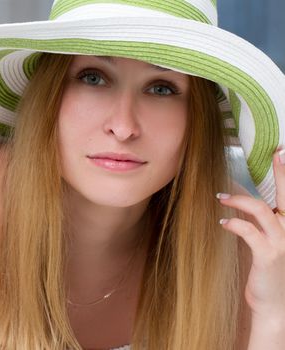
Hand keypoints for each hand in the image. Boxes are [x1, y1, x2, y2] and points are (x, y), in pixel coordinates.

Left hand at [217, 149, 284, 321]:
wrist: (274, 306)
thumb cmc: (268, 272)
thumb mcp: (267, 244)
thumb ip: (258, 222)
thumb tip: (237, 198)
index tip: (281, 152)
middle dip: (282, 173)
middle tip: (277, 152)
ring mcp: (281, 243)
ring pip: (262, 209)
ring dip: (239, 200)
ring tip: (220, 197)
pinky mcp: (267, 256)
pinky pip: (249, 232)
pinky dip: (234, 223)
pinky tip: (223, 222)